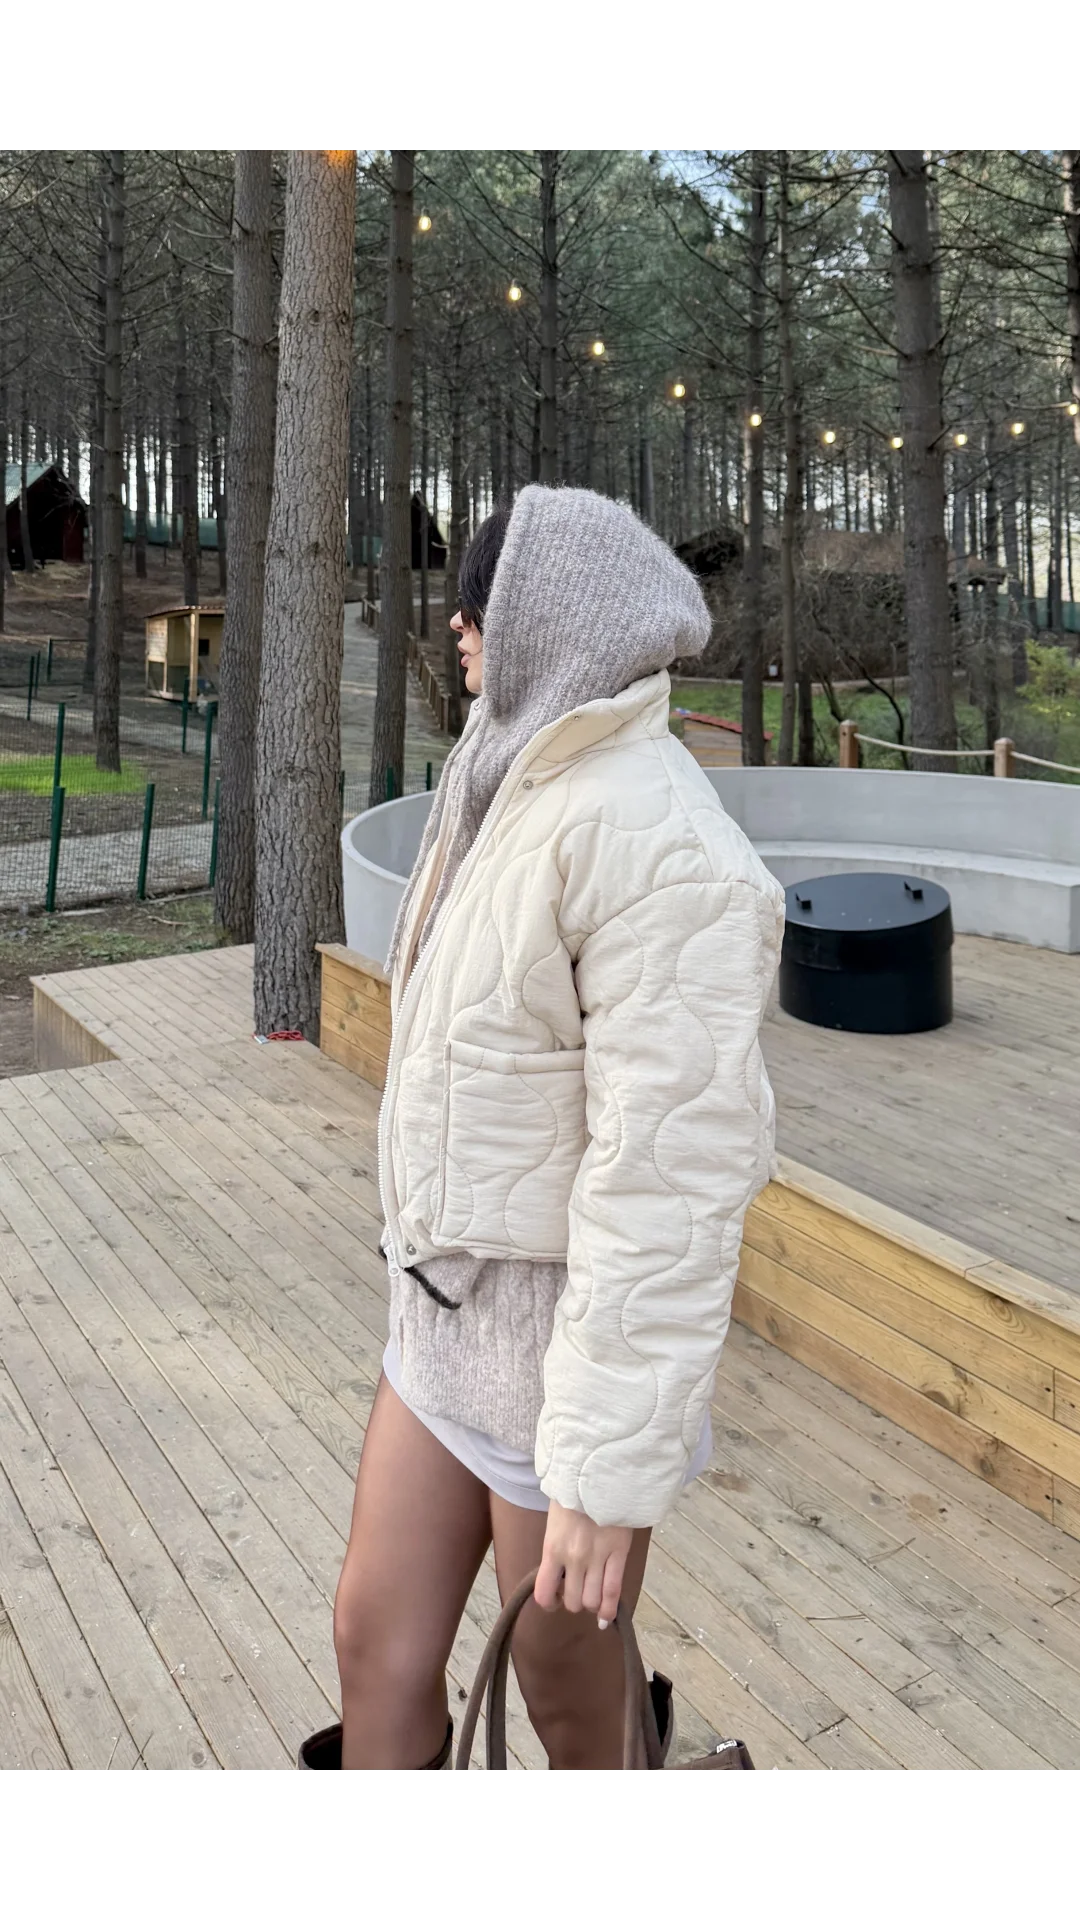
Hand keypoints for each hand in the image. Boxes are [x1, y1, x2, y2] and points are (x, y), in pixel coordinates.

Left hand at [534, 1499, 632, 1627]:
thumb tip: (559, 1571)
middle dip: (574, 1601)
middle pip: (573, 1601)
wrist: (600, 1474)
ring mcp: (597, 1558)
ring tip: (594, 1595)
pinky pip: (614, 1590)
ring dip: (593, 1604)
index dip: (549, 1603)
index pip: (544, 1592)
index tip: (555, 1600)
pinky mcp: (618, 1554)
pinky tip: (606, 1616)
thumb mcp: (554, 1521)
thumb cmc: (573, 1492)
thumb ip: (555, 1547)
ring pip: (593, 1600)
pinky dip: (610, 1608)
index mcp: (553, 1548)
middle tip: (578, 1591)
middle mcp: (573, 1559)